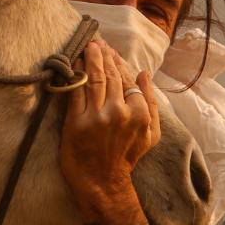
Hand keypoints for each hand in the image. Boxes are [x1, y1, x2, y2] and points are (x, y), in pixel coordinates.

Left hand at [59, 40, 161, 216]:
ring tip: (87, 46)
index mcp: (139, 114)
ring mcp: (96, 117)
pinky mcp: (75, 122)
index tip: (111, 51)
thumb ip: (152, 103)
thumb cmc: (126, 157)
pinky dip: (74, 75)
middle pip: (111, 76)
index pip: (127, 79)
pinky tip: (73, 63)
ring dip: (90, 59)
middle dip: (103, 55)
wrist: (102, 182)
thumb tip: (145, 73)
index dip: (118, 62)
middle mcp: (119, 112)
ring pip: (94, 79)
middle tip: (97, 42)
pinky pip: (75, 92)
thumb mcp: (151, 134)